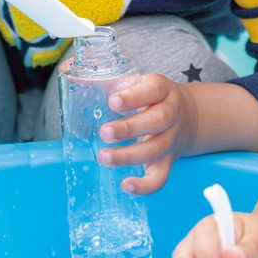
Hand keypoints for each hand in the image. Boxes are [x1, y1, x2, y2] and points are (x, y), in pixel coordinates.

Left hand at [97, 75, 198, 194]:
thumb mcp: (137, 82)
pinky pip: (161, 177)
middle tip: (104, 132)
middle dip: (129, 128)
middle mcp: (171, 114)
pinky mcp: (168, 161)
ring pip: (155, 149)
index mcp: (162, 90)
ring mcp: (171, 140)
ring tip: (104, 156)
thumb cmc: (151, 97)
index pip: (153, 90)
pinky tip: (126, 185)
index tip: (113, 102)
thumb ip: (107, 80)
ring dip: (129, 156)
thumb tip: (68, 71)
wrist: (189, 116)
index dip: (134, 97)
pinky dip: (145, 186)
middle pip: (158, 120)